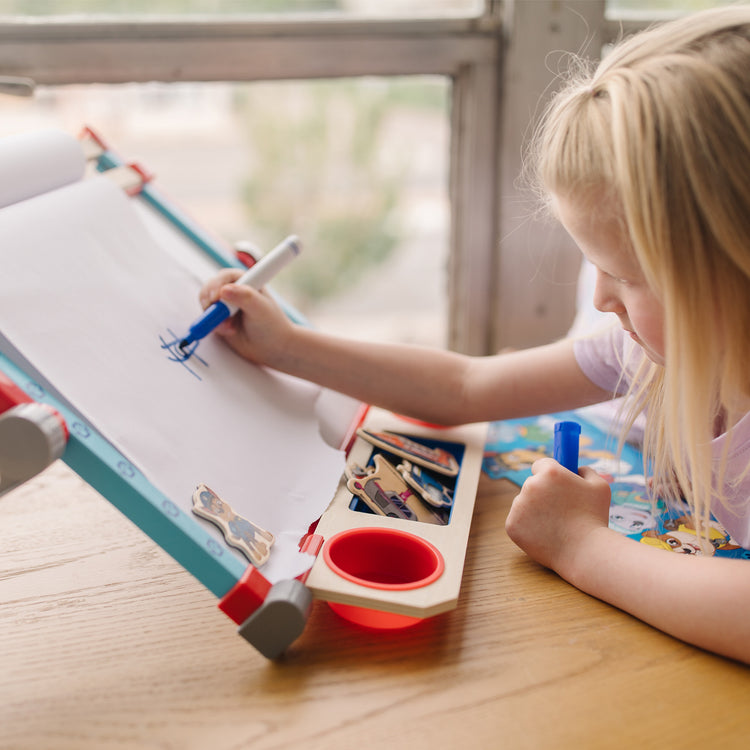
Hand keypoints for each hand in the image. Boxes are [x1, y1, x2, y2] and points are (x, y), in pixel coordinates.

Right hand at [197, 268, 296, 366]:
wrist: (274, 348)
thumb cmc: (272, 325)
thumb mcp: (260, 309)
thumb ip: (245, 297)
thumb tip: (224, 289)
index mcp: (246, 282)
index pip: (225, 276)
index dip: (216, 285)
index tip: (215, 298)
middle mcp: (234, 291)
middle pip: (210, 289)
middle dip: (209, 302)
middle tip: (215, 315)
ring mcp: (226, 306)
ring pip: (207, 305)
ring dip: (213, 317)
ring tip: (229, 326)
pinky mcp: (221, 320)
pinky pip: (208, 320)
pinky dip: (214, 326)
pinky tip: (229, 331)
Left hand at [505, 458, 611, 577]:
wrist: (585, 552)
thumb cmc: (594, 519)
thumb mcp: (600, 487)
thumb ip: (585, 471)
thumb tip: (576, 468)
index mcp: (550, 472)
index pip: (541, 464)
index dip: (549, 474)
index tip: (555, 484)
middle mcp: (530, 485)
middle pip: (532, 484)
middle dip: (543, 494)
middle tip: (560, 510)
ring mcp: (518, 505)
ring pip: (524, 503)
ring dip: (535, 511)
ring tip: (556, 525)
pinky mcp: (512, 525)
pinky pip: (518, 521)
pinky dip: (528, 527)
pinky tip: (545, 534)